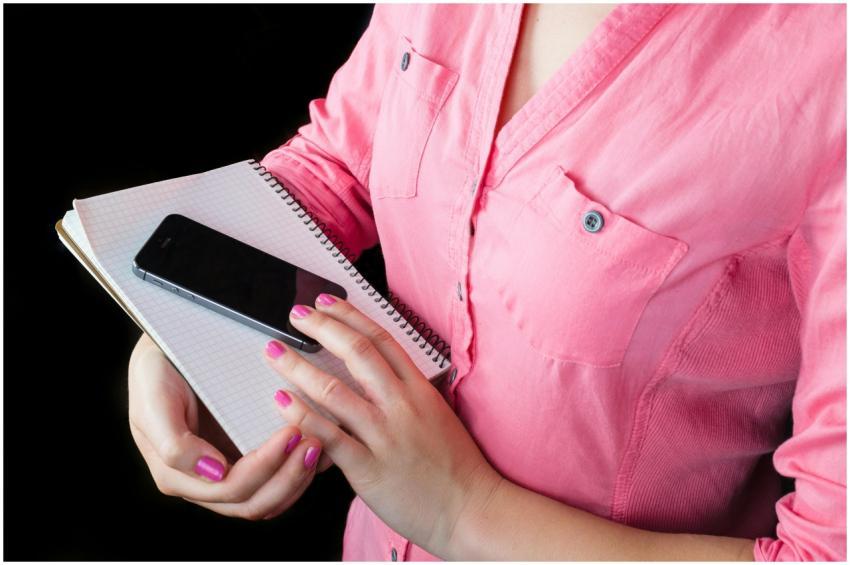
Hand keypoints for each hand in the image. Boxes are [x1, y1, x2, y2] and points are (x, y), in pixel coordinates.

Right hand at [128, 332, 329, 519]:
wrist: (171, 345)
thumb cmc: (159, 369)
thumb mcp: (154, 398)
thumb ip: (174, 443)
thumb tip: (214, 473)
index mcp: (177, 474)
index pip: (231, 489)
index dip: (265, 467)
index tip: (291, 432)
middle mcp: (204, 481)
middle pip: (254, 502)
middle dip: (289, 476)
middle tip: (313, 442)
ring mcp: (228, 472)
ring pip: (269, 498)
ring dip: (298, 477)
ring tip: (319, 444)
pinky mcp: (247, 458)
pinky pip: (278, 479)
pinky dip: (300, 470)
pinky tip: (319, 446)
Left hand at [263, 295, 501, 555]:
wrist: (471, 509)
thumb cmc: (456, 467)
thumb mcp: (437, 416)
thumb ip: (408, 395)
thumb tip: (379, 376)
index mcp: (419, 390)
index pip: (382, 340)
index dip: (351, 316)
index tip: (327, 303)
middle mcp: (402, 407)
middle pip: (357, 354)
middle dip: (323, 328)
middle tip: (297, 314)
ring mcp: (385, 436)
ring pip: (335, 391)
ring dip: (299, 367)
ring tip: (275, 352)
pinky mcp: (369, 468)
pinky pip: (329, 436)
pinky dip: (302, 416)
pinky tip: (282, 401)